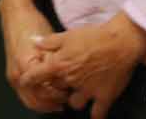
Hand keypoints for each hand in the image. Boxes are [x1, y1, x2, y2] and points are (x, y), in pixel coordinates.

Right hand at [0, 0, 66, 112]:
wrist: (16, 15)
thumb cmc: (33, 25)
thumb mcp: (50, 45)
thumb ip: (55, 65)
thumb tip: (66, 82)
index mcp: (26, 66)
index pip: (46, 91)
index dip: (60, 94)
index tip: (71, 92)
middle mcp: (17, 73)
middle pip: (36, 100)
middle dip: (52, 103)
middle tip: (67, 99)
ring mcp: (12, 74)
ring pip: (29, 100)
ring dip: (44, 104)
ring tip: (59, 102)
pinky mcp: (12, 73)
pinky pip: (24, 94)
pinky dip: (36, 99)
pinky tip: (48, 96)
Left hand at [20, 13, 145, 117]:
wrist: (120, 42)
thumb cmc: (93, 36)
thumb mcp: (66, 35)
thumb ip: (48, 42)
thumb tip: (33, 42)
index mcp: (59, 64)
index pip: (37, 76)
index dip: (29, 79)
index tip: (24, 82)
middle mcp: (71, 80)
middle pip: (56, 89)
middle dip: (58, 86)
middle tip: (64, 80)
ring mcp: (88, 90)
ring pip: (74, 103)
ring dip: (74, 99)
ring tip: (79, 92)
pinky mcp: (104, 96)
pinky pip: (97, 113)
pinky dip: (95, 115)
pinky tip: (94, 115)